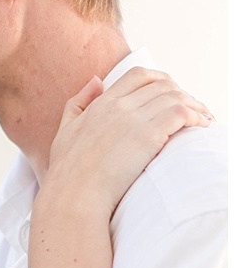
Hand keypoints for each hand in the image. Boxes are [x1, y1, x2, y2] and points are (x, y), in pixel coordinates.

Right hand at [43, 67, 211, 215]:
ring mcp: (133, 119)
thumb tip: (95, 80)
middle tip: (191, 109)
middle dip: (182, 93)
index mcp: (101, 103)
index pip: (138, 75)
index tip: (171, 93)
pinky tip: (201, 126)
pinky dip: (196, 117)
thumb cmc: (68, 170)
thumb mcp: (65, 129)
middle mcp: (119, 106)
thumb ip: (78, 102)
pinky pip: (181, 113)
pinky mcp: (148, 136)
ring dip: (194, 106)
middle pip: (162, 84)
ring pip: (175, 96)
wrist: (74, 193)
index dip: (160, 80)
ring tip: (202, 119)